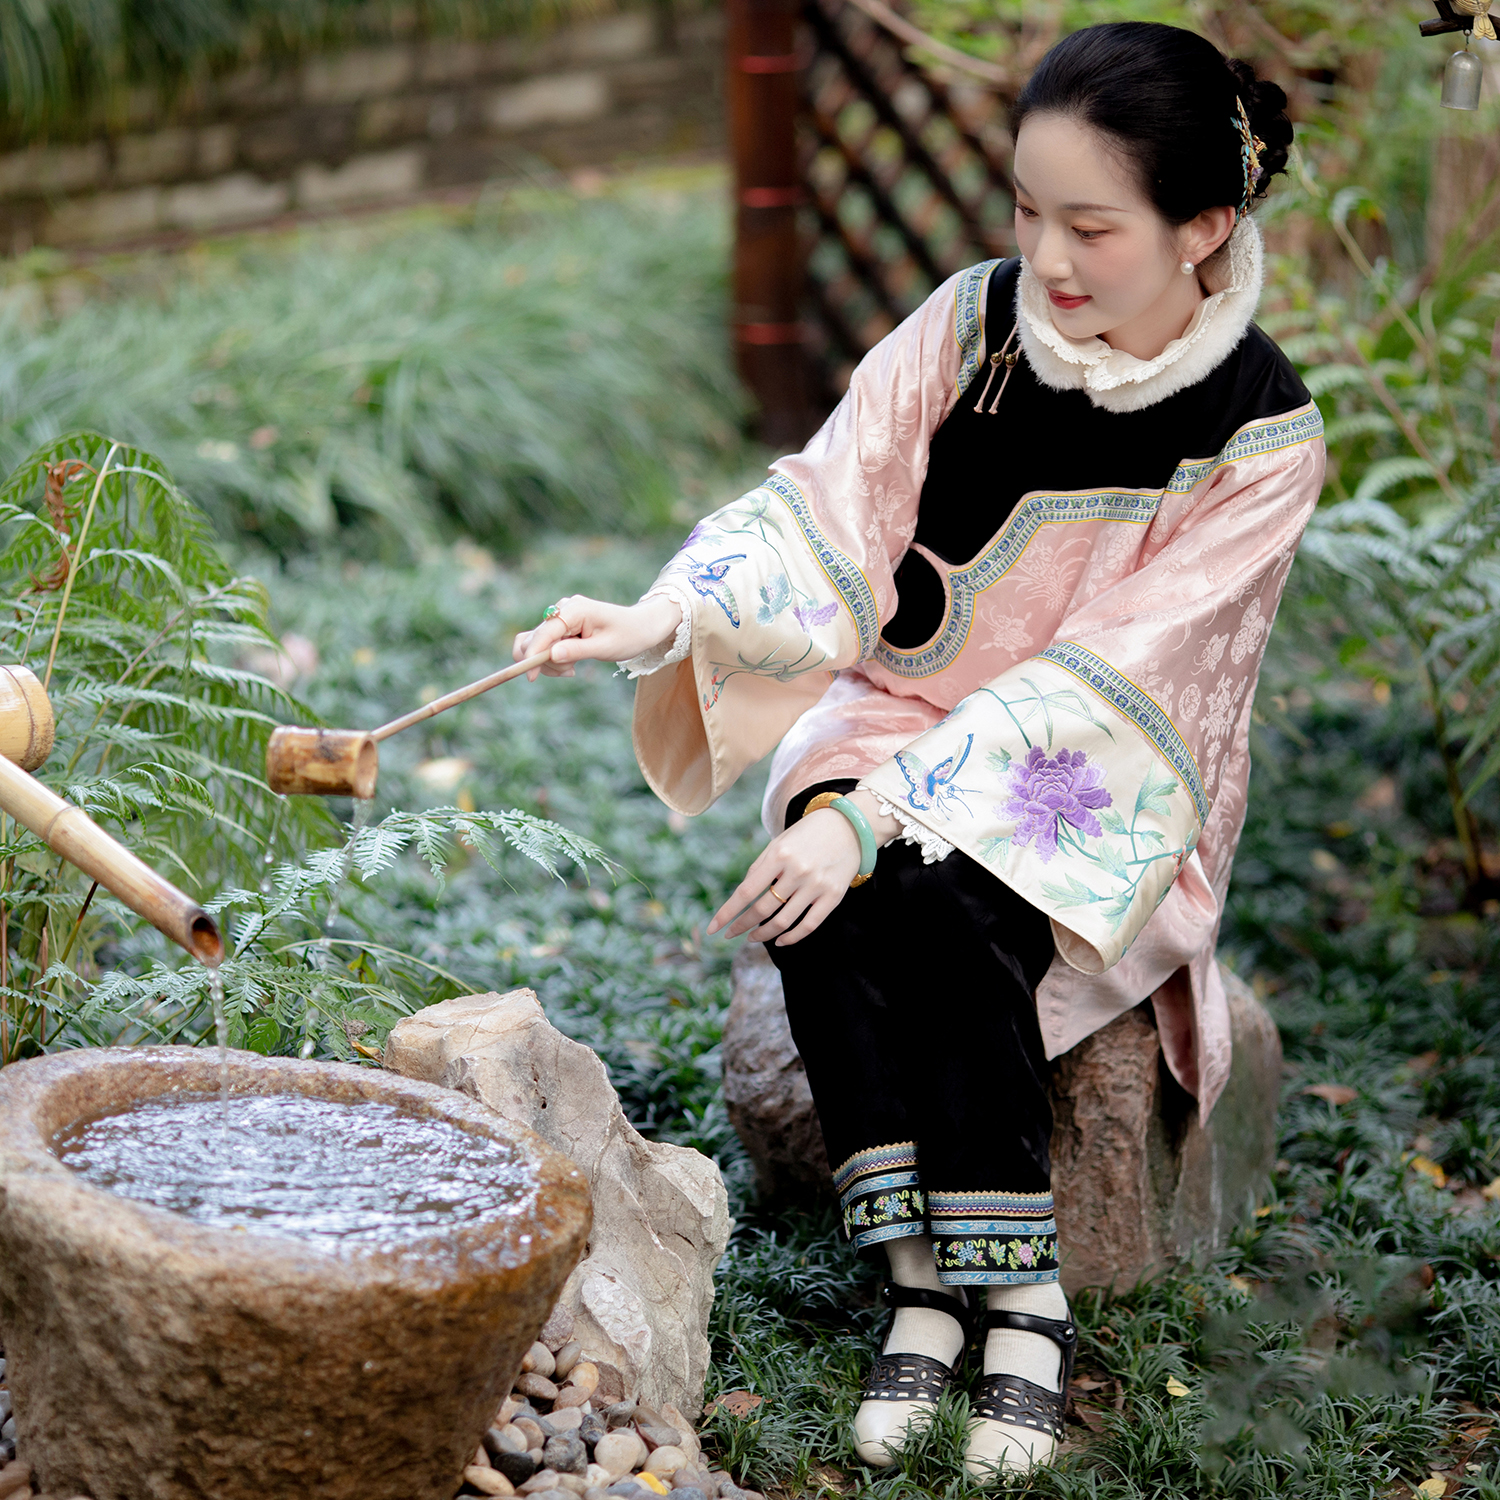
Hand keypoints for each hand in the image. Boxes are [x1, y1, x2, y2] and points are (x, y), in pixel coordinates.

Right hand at [512, 594, 682, 680]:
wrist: (641, 626)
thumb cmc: (628, 635)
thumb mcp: (605, 648)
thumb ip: (576, 651)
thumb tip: (550, 655)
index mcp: (574, 609)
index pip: (543, 633)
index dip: (533, 655)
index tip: (531, 677)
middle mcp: (562, 609)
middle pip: (535, 639)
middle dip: (545, 661)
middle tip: (570, 672)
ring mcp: (560, 616)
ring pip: (537, 643)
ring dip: (549, 662)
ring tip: (573, 669)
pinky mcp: (561, 625)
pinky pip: (545, 644)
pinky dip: (552, 658)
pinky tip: (570, 664)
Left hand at [707, 790, 901, 946]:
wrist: (850, 826)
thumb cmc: (808, 834)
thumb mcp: (779, 842)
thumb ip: (760, 867)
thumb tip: (743, 895)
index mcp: (779, 854)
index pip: (746, 891)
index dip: (727, 913)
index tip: (713, 928)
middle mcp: (797, 871)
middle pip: (762, 909)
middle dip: (742, 926)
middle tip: (731, 934)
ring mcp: (816, 885)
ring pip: (783, 922)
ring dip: (763, 934)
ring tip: (753, 937)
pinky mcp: (833, 896)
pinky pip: (808, 925)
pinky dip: (791, 938)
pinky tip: (779, 940)